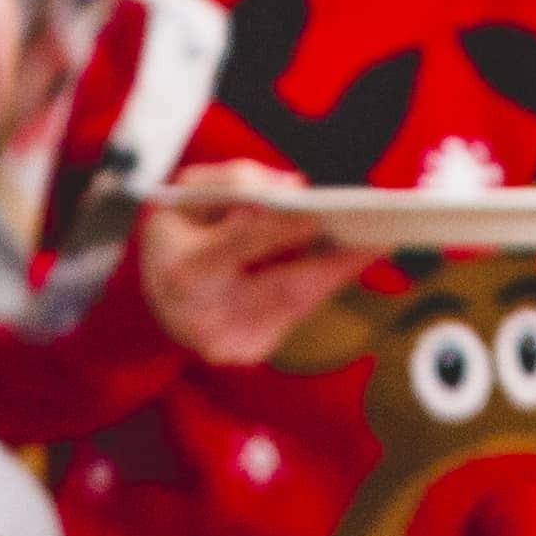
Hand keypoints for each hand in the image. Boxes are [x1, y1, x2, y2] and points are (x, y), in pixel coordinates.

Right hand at [132, 158, 373, 366]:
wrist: (154, 293)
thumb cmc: (176, 233)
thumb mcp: (188, 193)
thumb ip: (234, 182)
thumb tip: (294, 189)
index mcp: (184, 269)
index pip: (241, 243)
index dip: (283, 227)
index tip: (320, 210)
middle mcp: (204, 316)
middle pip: (283, 287)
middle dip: (335, 262)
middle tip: (381, 236)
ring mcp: (228, 342)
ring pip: (298, 303)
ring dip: (335, 270)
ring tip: (374, 240)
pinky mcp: (249, 352)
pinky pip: (295, 314)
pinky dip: (316, 285)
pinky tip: (342, 261)